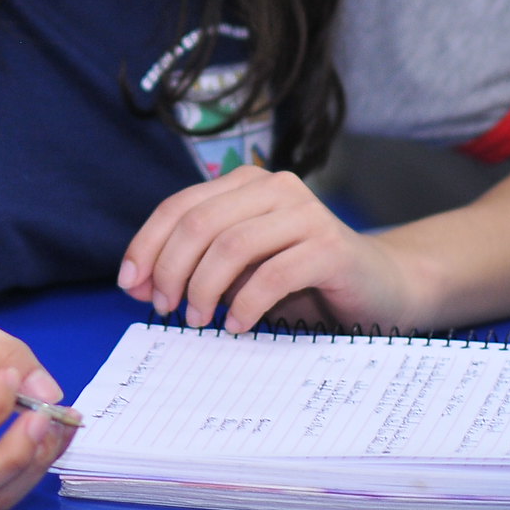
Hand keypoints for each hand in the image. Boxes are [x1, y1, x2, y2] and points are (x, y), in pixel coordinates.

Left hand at [119, 165, 422, 332]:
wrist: (379, 288)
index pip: (179, 207)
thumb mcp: (239, 269)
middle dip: (170, 269)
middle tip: (165, 308)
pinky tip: (237, 325)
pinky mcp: (330, 247)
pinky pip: (274, 274)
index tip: (129, 285)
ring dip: (204, 288)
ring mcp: (306, 213)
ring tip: (197, 319)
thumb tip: (137, 283)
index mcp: (245, 184)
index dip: (147, 245)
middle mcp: (275, 187)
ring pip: (232, 245)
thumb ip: (193, 266)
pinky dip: (246, 304)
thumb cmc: (301, 281)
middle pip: (199, 223)